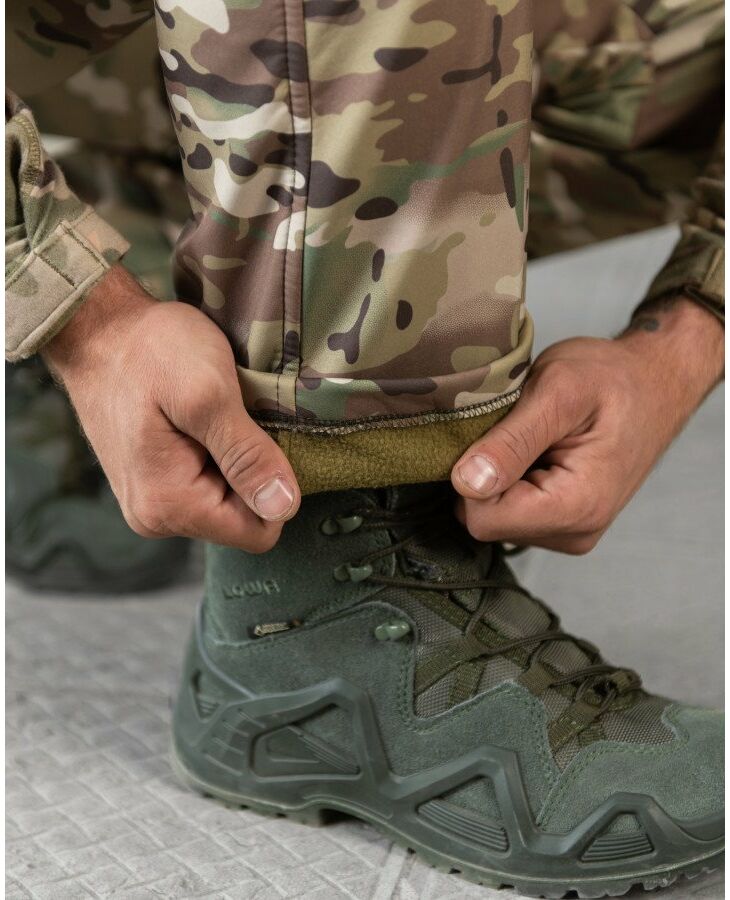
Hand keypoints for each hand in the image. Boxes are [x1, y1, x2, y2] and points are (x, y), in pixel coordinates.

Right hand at [43, 266, 300, 551]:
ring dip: (235, 460)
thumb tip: (285, 507)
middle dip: (251, 472)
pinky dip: (216, 454)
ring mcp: (151, 503)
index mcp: (170, 506)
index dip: (274, 486)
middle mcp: (156, 518)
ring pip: (228, 502)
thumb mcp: (209, 395)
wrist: (97, 328)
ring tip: (215, 416)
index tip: (258, 437)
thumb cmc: (150, 351)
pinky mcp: (153, 484)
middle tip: (233, 419)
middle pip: (243, 519)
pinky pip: (208, 486)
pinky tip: (203, 421)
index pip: (258, 532)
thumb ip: (247, 456)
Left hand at [451, 297, 722, 552]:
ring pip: (493, 516)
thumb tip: (467, 483)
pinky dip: (510, 479)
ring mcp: (569, 532)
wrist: (652, 381)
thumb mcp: (558, 392)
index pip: (483, 518)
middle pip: (485, 521)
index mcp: (576, 507)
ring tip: (534, 438)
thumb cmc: (612, 377)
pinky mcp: (562, 523)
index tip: (499, 433)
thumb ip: (511, 441)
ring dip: (499, 475)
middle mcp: (574, 532)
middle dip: (486, 473)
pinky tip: (537, 451)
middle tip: (519, 430)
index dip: (472, 474)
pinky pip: (509, 511)